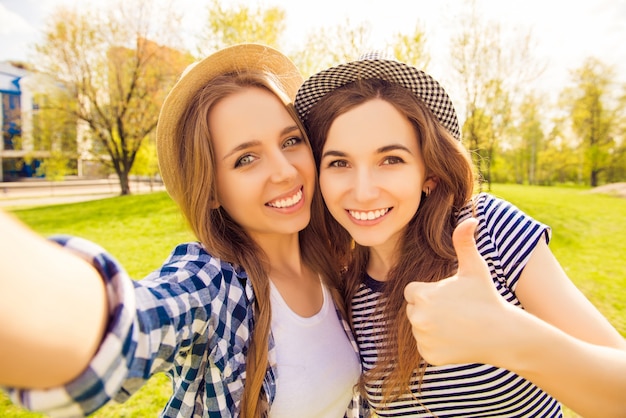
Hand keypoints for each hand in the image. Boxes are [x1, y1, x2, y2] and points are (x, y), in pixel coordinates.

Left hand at [404, 217, 509, 364]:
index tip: (448, 296)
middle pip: (413, 310)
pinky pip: (426, 346)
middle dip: (429, 309)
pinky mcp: (430, 356)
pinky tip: (456, 339)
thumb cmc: (487, 298)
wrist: (504, 334)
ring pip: (419, 329)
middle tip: (455, 311)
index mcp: (422, 295)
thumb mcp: (475, 268)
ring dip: (432, 326)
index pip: (412, 291)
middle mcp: (417, 318)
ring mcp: (423, 339)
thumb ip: (464, 242)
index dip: (429, 292)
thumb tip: (469, 219)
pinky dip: (437, 345)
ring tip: (457, 324)